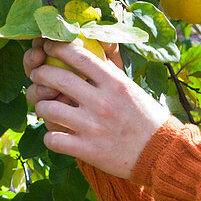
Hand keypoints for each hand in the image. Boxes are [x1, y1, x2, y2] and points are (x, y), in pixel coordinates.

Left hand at [26, 39, 170, 178]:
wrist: (161, 153)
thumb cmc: (148, 119)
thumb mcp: (132, 88)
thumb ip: (109, 72)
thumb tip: (89, 51)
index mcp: (114, 83)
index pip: (78, 56)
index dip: (56, 48)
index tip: (48, 47)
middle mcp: (102, 103)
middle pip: (56, 78)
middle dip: (40, 74)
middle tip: (39, 76)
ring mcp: (93, 127)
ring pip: (48, 108)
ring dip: (41, 106)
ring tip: (46, 108)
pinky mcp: (88, 150)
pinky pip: (52, 139)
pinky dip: (50, 137)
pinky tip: (57, 135)